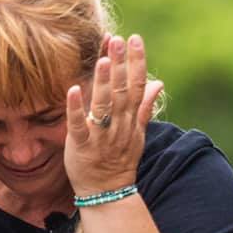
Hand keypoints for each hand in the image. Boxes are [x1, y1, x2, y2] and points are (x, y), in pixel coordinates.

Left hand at [65, 34, 162, 196]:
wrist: (108, 193)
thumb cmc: (120, 160)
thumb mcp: (138, 133)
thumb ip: (145, 106)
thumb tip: (158, 82)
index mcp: (131, 119)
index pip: (138, 86)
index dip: (137, 62)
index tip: (135, 39)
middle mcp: (118, 125)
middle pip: (122, 91)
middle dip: (121, 65)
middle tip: (118, 40)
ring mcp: (101, 136)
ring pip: (103, 106)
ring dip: (104, 83)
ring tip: (103, 60)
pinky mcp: (81, 146)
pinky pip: (79, 126)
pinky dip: (76, 109)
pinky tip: (73, 90)